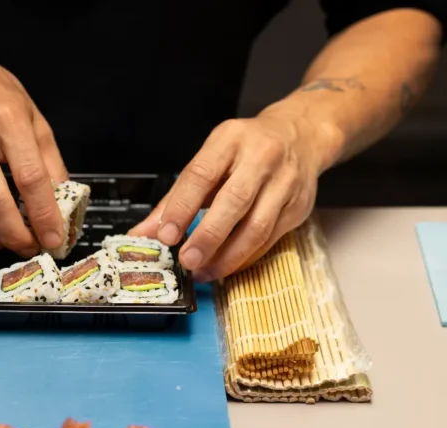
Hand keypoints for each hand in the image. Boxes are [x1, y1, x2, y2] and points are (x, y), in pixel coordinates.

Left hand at [130, 112, 328, 280]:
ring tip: (204, 271)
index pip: (202, 174)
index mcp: (231, 140)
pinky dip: (245, 257)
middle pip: (234, 201)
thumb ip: (177, 197)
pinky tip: (226, 266)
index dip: (182, 207)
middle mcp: (261, 157)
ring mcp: (285, 182)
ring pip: (257, 226)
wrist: (301, 136)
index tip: (166, 234)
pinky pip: (270, 239)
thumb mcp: (210, 159)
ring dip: (228, 256)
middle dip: (208, 236)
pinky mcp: (298, 207)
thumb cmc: (246, 150)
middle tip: (187, 260)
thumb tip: (145, 232)